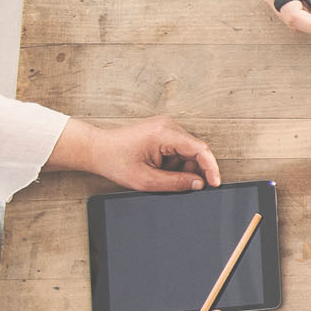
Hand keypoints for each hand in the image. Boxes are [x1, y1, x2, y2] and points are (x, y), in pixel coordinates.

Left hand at [50, 116, 220, 190]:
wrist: (95, 149)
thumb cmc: (113, 160)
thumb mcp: (145, 180)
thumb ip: (176, 183)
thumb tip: (198, 184)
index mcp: (165, 134)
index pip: (200, 149)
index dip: (211, 168)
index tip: (215, 183)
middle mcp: (169, 125)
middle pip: (196, 151)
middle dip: (190, 170)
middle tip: (178, 185)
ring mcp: (166, 126)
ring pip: (187, 151)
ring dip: (179, 167)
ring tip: (158, 174)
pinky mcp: (163, 131)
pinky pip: (179, 149)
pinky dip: (172, 162)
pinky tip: (157, 167)